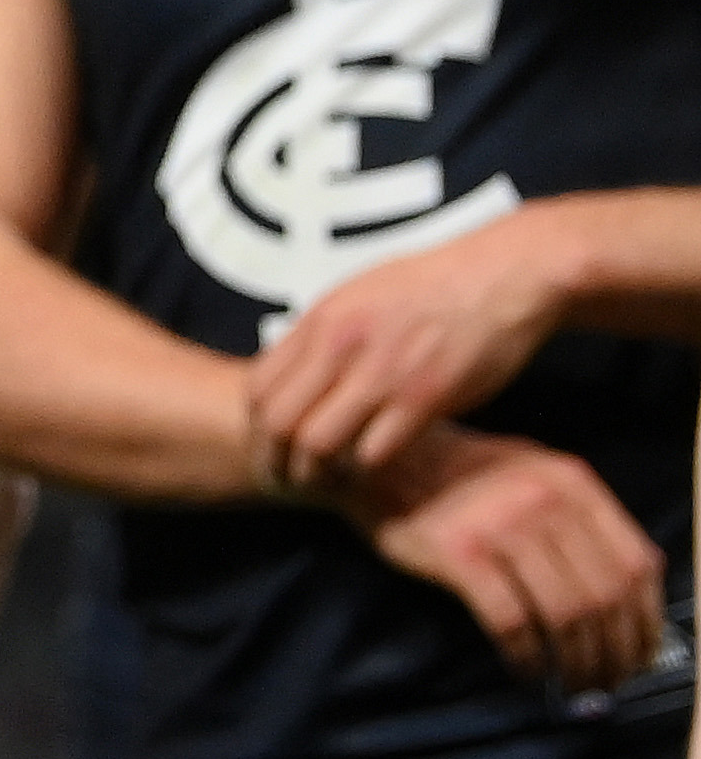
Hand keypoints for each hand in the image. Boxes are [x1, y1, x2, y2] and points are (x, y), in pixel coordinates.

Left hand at [250, 213, 571, 485]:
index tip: (269, 447)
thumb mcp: (357, 296)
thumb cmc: (431, 288)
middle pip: (279, 421)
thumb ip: (322, 336)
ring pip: (319, 442)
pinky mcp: (424, 398)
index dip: (257, 427)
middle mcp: (341, 346)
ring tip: (325, 481)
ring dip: (317, 472)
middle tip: (287, 479)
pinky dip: (365, 469)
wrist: (499, 277)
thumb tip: (292, 373)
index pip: (259, 386)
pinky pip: (374, 451)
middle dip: (276, 459)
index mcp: (321, 320)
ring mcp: (381, 373)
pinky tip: (371, 469)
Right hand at [339, 425, 665, 694]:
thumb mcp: (528, 475)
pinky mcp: (460, 554)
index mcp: (571, 482)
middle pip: (605, 597)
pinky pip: (511, 622)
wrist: (375, 462)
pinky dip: (526, 656)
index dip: (647, 620)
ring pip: (565, 615)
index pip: (637, 564)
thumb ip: (577, 519)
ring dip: (573, 662)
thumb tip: (628, 594)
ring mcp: (501, 524)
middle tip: (606, 683)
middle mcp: (544, 499)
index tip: (641, 655)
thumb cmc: (455, 478)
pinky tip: (524, 670)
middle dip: (612, 652)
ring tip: (569, 684)